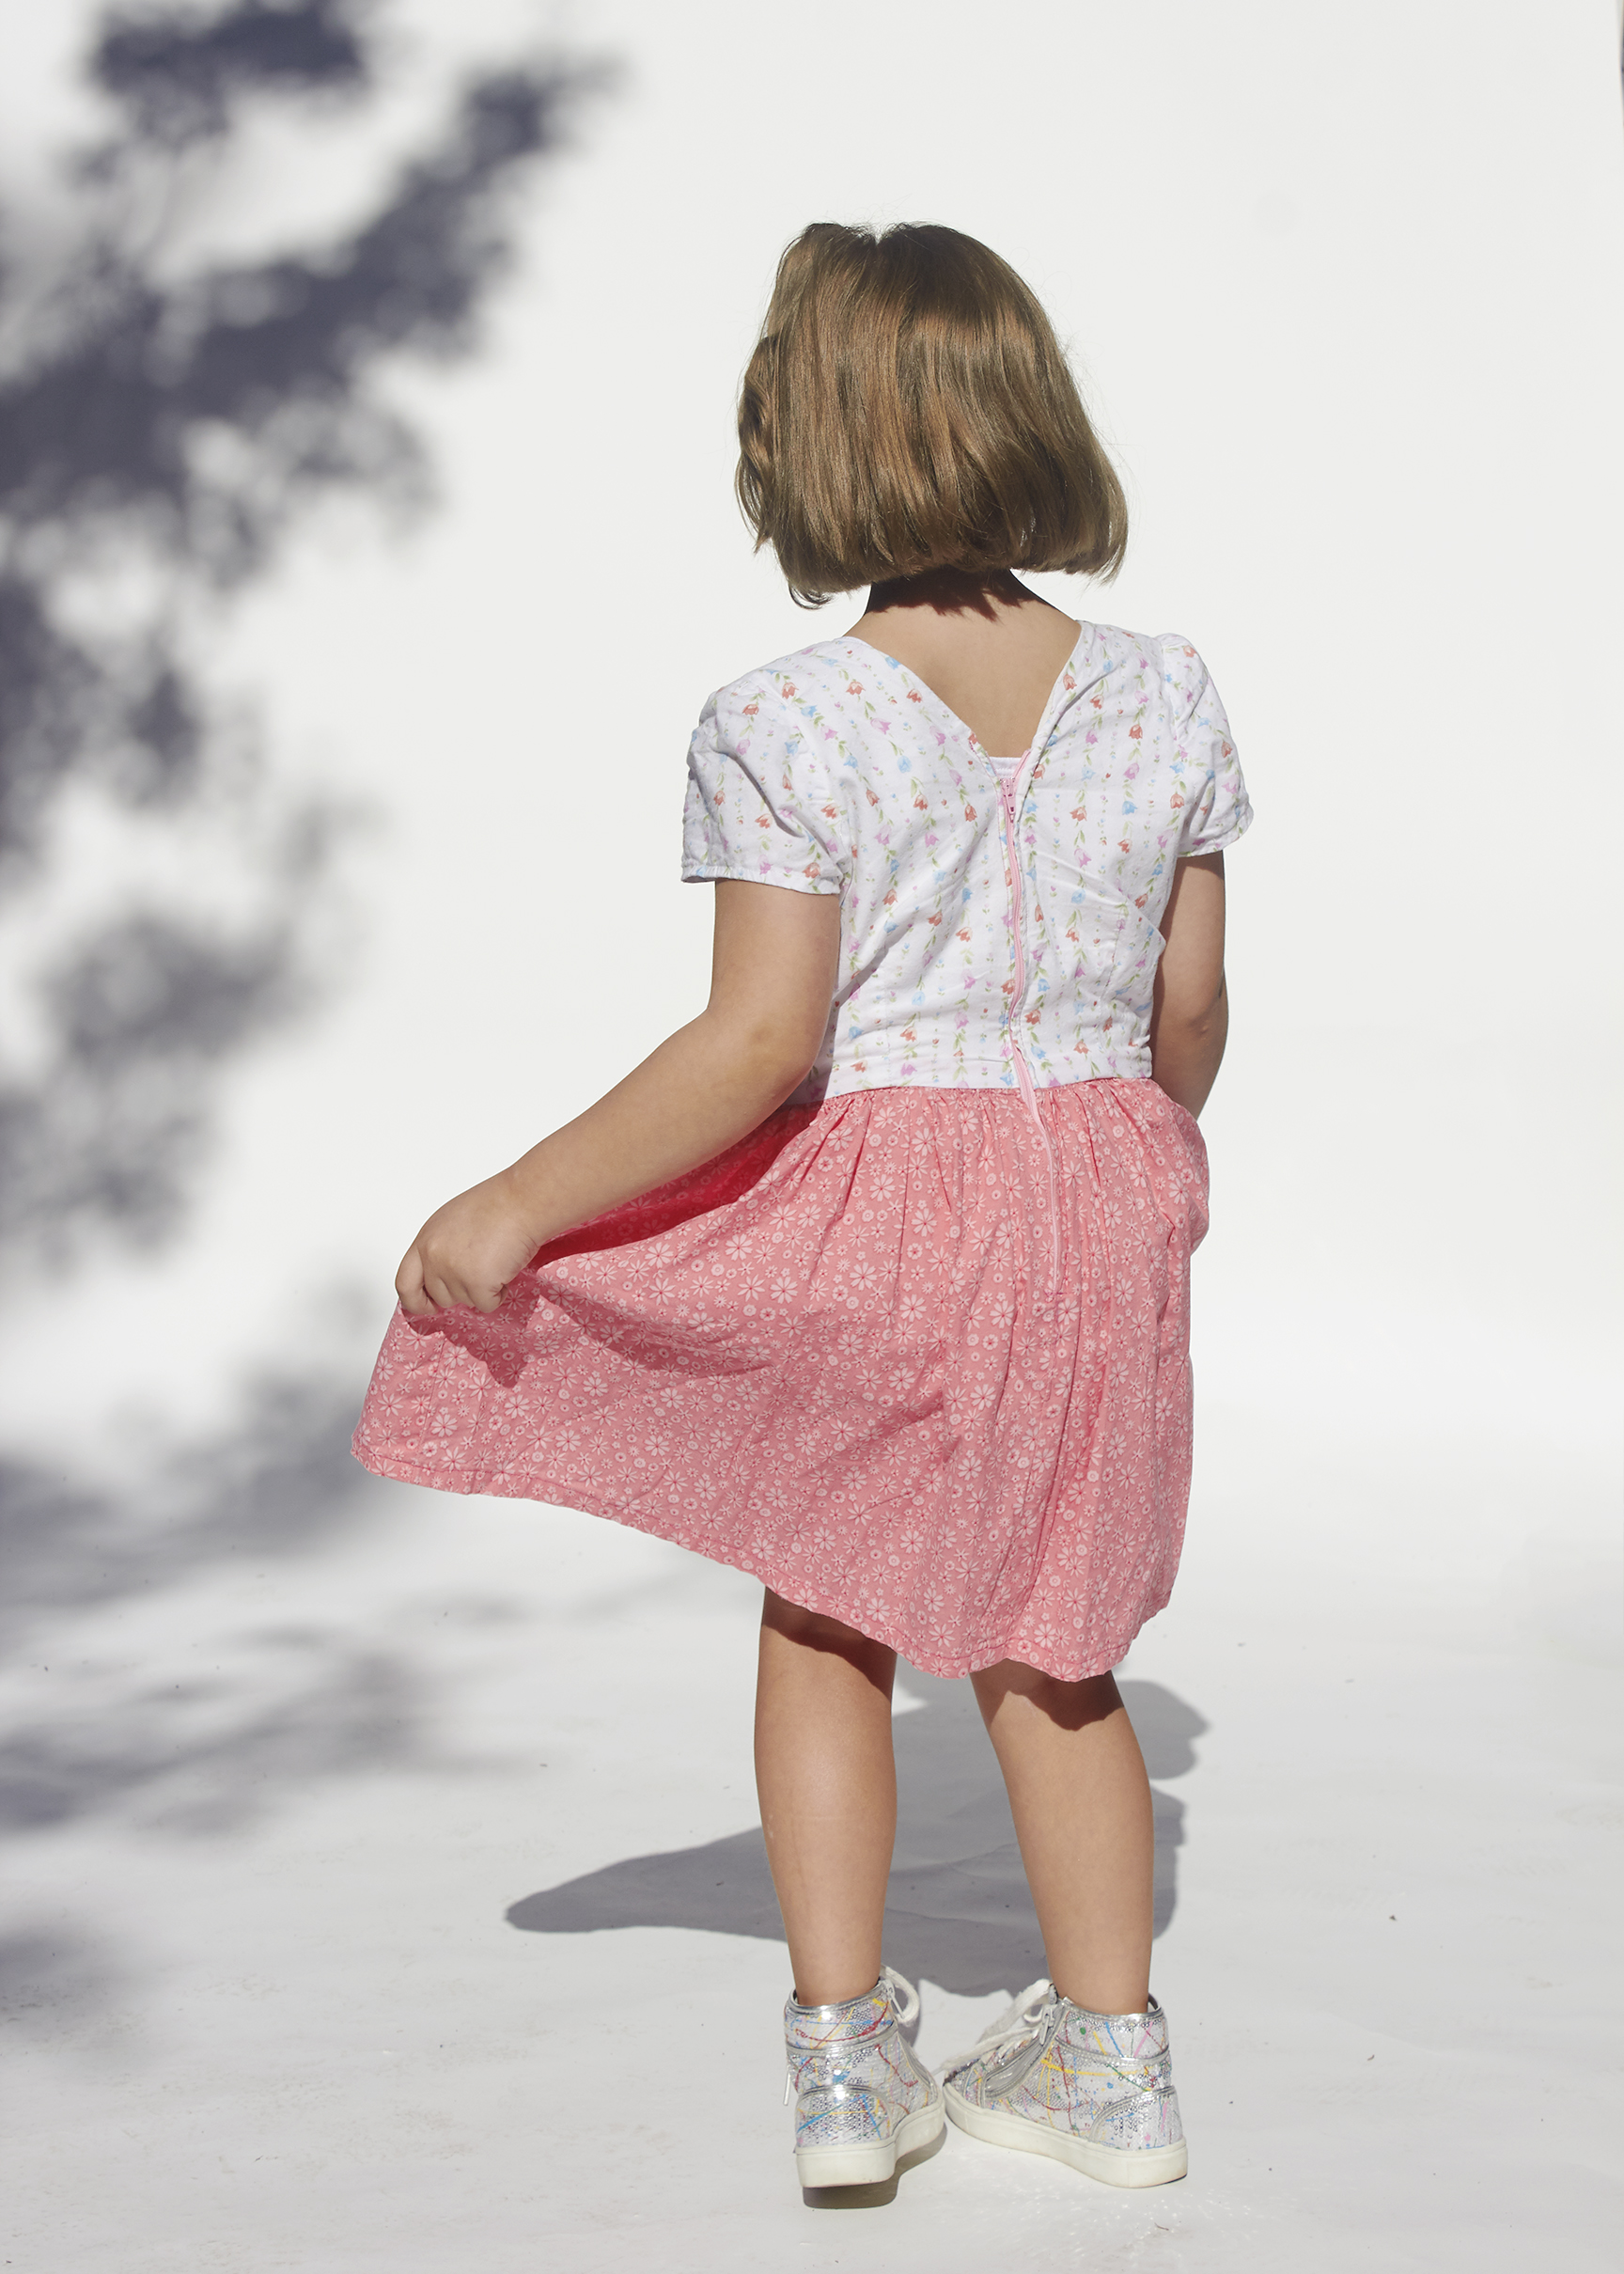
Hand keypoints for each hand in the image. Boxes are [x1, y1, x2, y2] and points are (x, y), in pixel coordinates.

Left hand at [395, 1168, 547, 1315]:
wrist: (522, 1202)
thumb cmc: (497, 1205)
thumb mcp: (452, 1222)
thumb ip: (441, 1249)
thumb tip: (444, 1276)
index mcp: (425, 1241)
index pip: (405, 1283)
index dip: (416, 1300)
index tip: (429, 1305)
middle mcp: (433, 1257)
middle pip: (440, 1297)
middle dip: (462, 1291)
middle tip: (481, 1269)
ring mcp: (453, 1272)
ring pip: (466, 1301)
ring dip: (483, 1289)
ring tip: (496, 1259)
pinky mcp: (476, 1284)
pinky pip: (487, 1304)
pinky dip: (500, 1293)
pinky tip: (505, 1268)